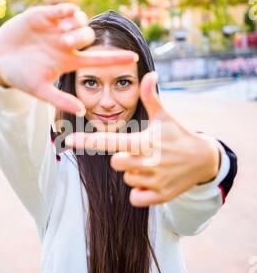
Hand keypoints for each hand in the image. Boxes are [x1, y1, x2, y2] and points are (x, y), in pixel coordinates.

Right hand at [0, 3, 137, 115]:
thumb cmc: (20, 77)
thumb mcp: (39, 90)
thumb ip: (59, 100)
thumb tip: (81, 112)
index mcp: (69, 61)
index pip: (98, 60)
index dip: (116, 59)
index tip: (135, 58)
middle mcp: (67, 44)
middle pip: (88, 37)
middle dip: (80, 37)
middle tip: (62, 43)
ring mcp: (56, 29)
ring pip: (79, 21)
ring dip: (74, 25)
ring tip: (58, 33)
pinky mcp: (44, 15)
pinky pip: (63, 9)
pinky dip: (66, 11)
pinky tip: (60, 15)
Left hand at [65, 72, 219, 205]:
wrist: (204, 160)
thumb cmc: (178, 135)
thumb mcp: (164, 116)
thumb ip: (151, 97)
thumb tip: (149, 73)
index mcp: (145, 141)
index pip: (111, 142)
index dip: (88, 141)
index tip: (69, 140)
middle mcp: (149, 161)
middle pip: (116, 163)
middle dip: (123, 159)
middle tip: (141, 153)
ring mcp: (156, 180)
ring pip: (128, 180)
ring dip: (135, 174)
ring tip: (152, 166)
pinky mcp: (161, 196)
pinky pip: (136, 198)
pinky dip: (140, 193)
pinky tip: (152, 183)